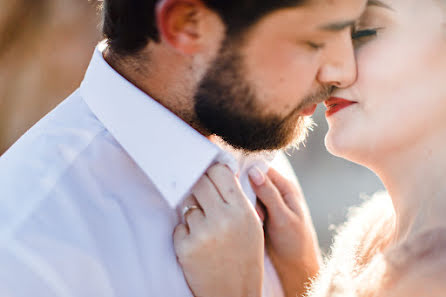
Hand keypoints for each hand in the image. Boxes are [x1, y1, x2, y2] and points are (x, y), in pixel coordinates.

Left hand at [174, 164, 263, 296]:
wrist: (235, 294)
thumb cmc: (244, 257)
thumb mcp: (252, 225)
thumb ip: (237, 199)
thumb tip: (219, 172)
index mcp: (243, 210)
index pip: (219, 172)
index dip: (212, 172)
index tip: (210, 177)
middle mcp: (223, 218)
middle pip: (200, 182)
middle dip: (199, 187)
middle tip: (202, 198)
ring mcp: (203, 232)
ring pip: (188, 205)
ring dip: (193, 214)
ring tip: (207, 232)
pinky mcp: (186, 246)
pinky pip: (179, 226)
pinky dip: (185, 233)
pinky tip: (199, 247)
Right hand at [249, 167, 321, 296]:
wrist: (295, 269)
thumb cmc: (295, 243)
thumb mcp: (282, 217)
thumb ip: (268, 194)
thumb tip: (253, 171)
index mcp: (285, 187)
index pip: (261, 169)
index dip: (247, 173)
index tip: (236, 182)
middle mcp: (275, 192)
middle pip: (251, 181)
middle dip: (245, 192)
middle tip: (250, 209)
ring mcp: (266, 205)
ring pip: (246, 195)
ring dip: (244, 205)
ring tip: (254, 220)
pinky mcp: (258, 216)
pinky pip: (245, 208)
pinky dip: (243, 213)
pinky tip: (247, 223)